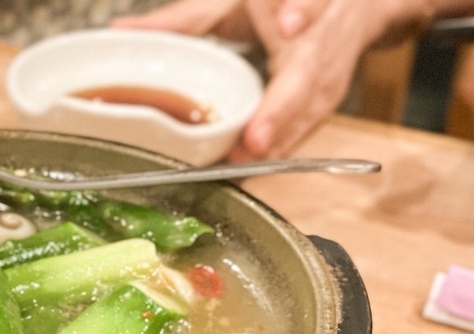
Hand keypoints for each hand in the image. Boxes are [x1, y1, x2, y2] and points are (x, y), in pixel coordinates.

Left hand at [111, 0, 386, 159]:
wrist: (354, 6)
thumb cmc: (281, 0)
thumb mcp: (230, 1)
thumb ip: (181, 20)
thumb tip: (120, 31)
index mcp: (298, 8)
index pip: (302, 14)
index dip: (298, 17)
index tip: (285, 29)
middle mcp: (321, 45)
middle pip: (307, 79)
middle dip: (281, 112)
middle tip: (254, 144)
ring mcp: (328, 79)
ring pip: (307, 115)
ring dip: (276, 143)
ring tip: (243, 170)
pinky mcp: (325, 105)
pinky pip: (302, 134)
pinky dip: (277, 154)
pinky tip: (250, 175)